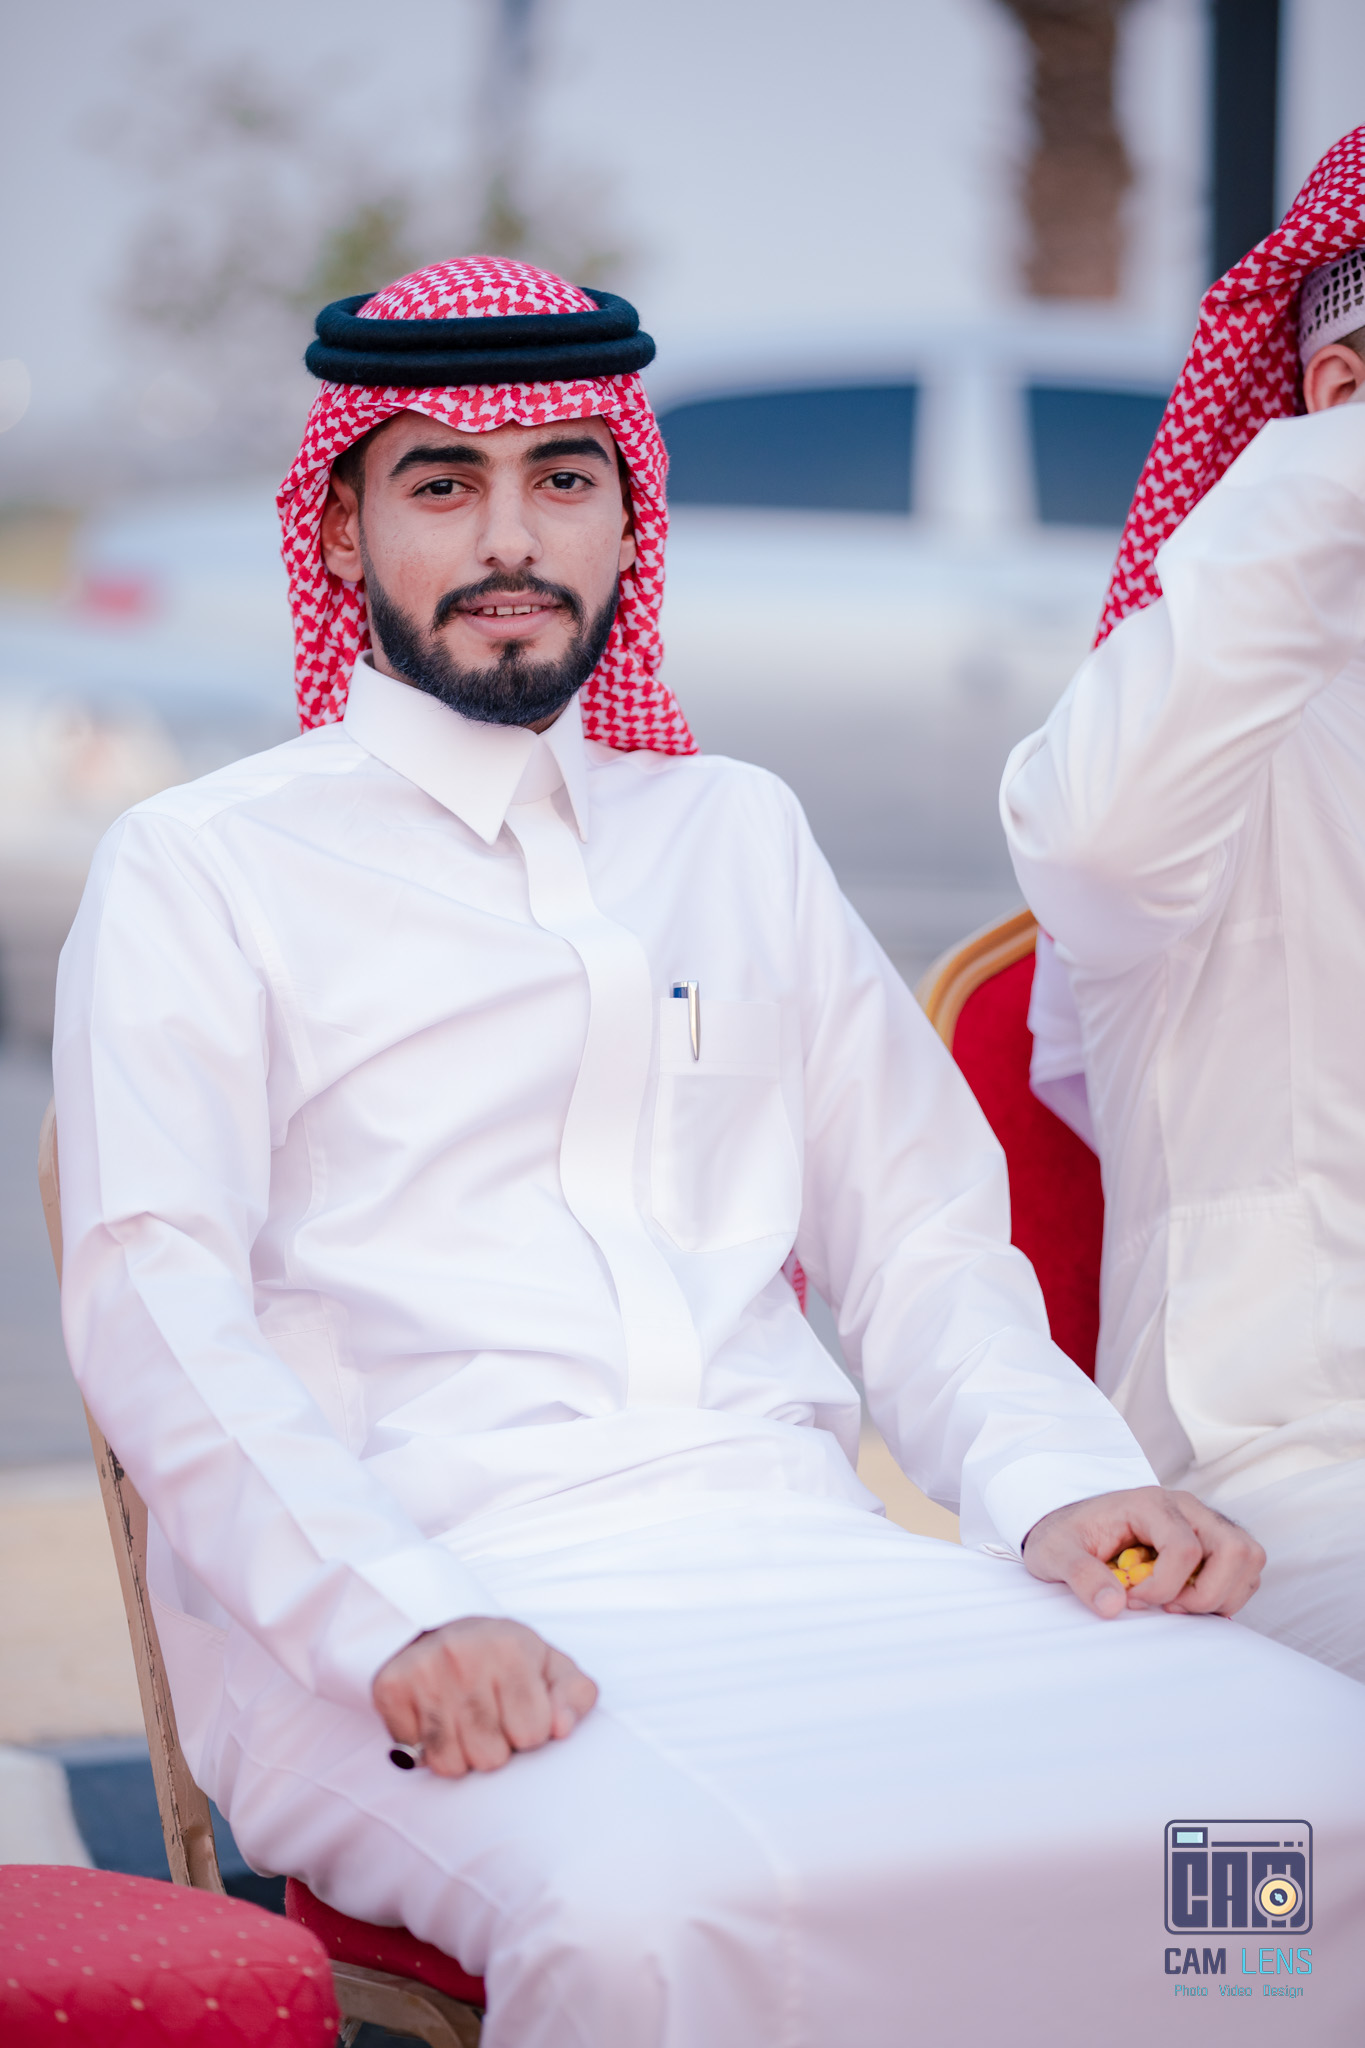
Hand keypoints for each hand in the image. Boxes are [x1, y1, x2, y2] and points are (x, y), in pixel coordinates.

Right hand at [373, 1617, 597, 1777]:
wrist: (443, 1629)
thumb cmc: (506, 1659)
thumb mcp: (551, 1668)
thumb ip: (575, 1697)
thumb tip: (563, 1728)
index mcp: (511, 1646)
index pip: (533, 1734)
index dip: (531, 1733)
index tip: (521, 1712)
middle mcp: (464, 1654)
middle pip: (490, 1756)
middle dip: (495, 1748)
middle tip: (489, 1718)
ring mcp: (424, 1669)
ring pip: (450, 1763)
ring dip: (460, 1754)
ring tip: (464, 1723)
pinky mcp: (389, 1686)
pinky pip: (413, 1754)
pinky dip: (424, 1748)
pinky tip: (434, 1719)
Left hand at [1022, 1487, 1263, 1620]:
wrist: (1073, 1527)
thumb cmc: (1067, 1537)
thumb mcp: (1055, 1552)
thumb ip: (1079, 1575)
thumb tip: (1113, 1607)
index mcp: (1149, 1502)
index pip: (1185, 1548)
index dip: (1165, 1587)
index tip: (1134, 1601)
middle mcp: (1186, 1508)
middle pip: (1235, 1550)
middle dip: (1208, 1594)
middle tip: (1169, 1607)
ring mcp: (1204, 1522)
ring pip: (1249, 1557)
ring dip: (1223, 1594)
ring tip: (1181, 1604)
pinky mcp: (1214, 1542)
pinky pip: (1246, 1571)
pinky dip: (1228, 1594)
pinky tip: (1190, 1601)